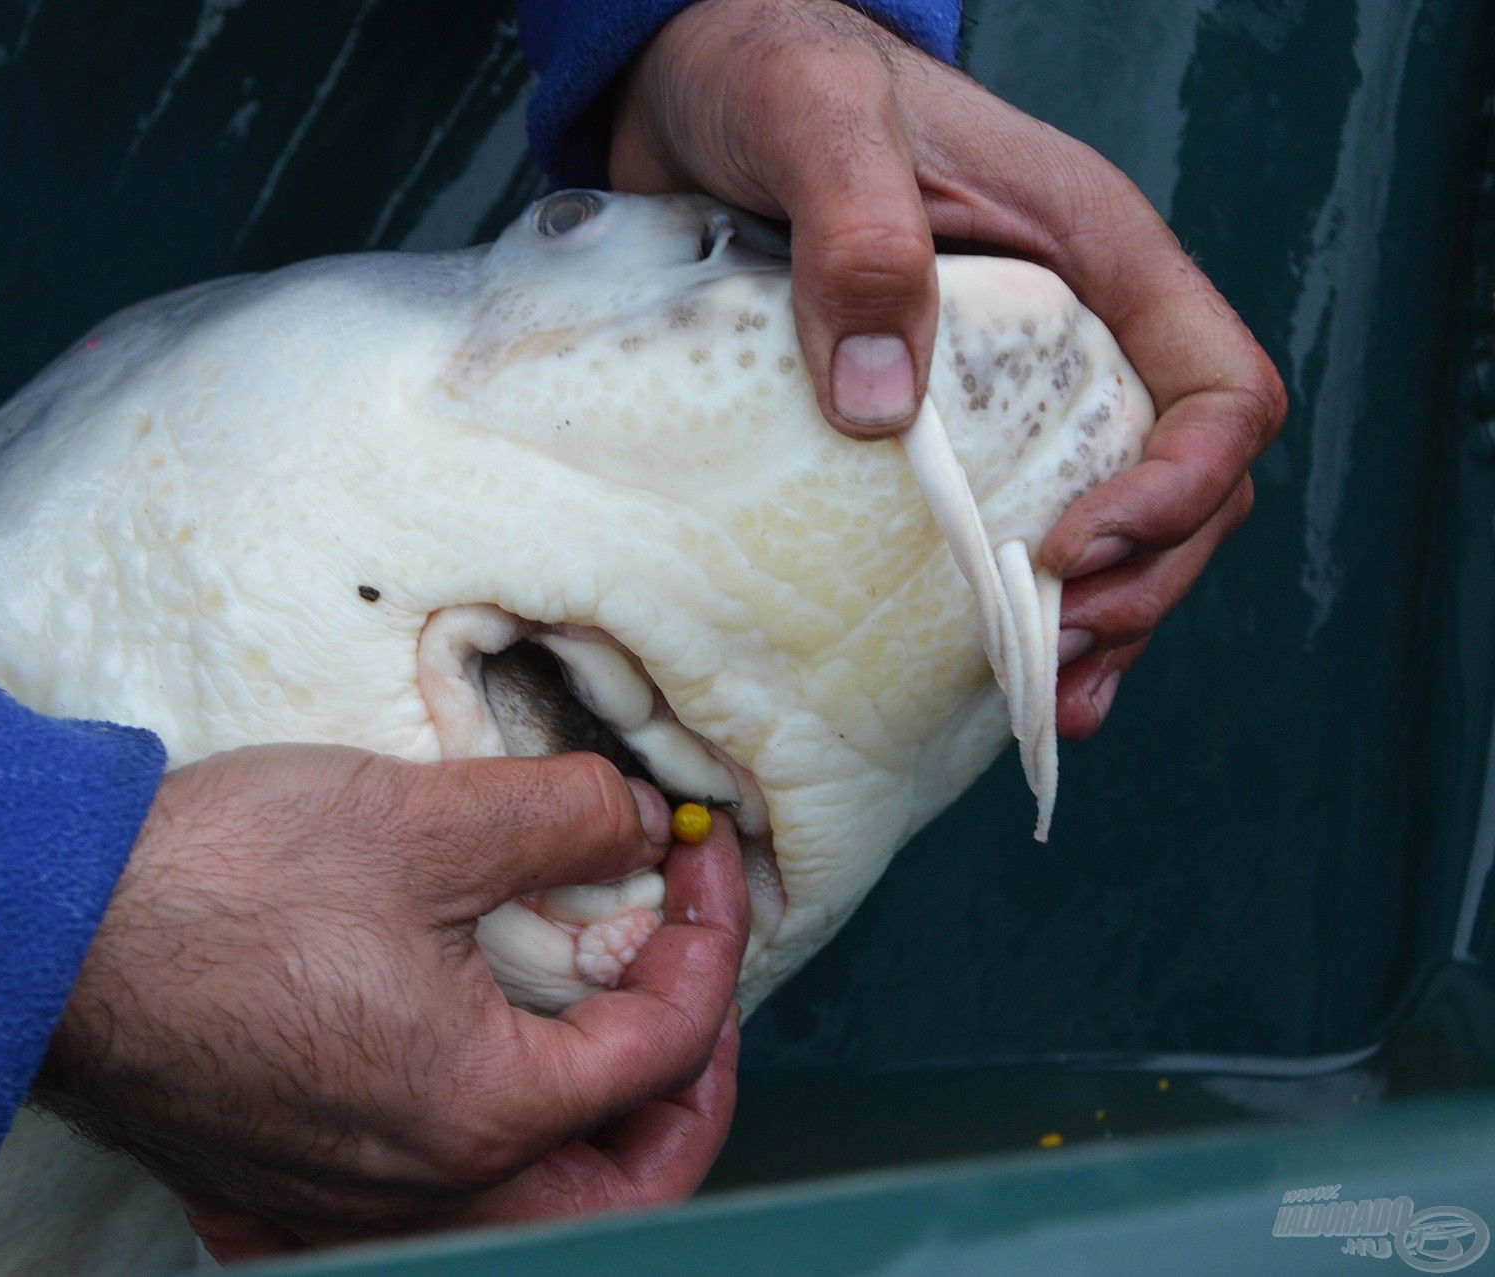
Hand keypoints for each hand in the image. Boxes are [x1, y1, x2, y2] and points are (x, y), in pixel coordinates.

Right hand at [33, 744, 746, 1261]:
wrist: (34, 932)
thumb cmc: (213, 885)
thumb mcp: (423, 819)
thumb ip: (563, 819)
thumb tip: (637, 828)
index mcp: (477, 1110)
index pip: (662, 1053)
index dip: (711, 949)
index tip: (700, 869)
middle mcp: (419, 1188)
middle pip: (618, 1180)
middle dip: (685, 1087)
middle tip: (689, 984)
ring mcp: (341, 1201)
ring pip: (523, 1208)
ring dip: (590, 1130)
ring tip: (598, 1032)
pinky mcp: (275, 1187)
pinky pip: (410, 1209)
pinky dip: (474, 1162)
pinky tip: (462, 1091)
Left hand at [611, 0, 1285, 735]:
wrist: (693, 82)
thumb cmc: (771, 70)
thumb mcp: (814, 121)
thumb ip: (858, 236)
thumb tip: (881, 408)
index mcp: (1092, 253)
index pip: (1218, 388)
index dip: (1176, 490)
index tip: (1070, 551)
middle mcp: (1073, 329)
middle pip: (1185, 485)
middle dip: (1141, 583)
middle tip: (1049, 653)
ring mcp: (1010, 385)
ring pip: (1114, 523)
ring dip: (1096, 619)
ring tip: (1044, 697)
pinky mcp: (936, 425)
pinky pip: (1012, 527)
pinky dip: (1016, 609)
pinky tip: (993, 675)